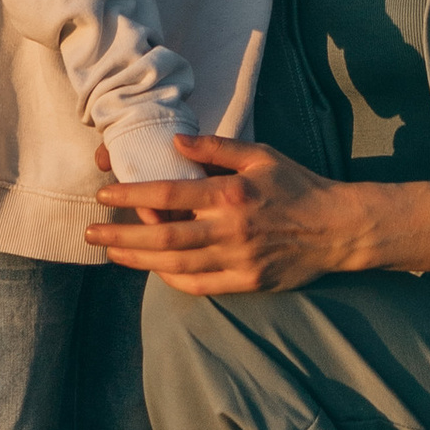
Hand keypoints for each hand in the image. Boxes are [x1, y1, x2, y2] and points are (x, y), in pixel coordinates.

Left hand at [85, 134, 366, 295]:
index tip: (105, 196)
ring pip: (176, 265)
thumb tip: (175, 143)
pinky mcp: (247, 282)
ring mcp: (238, 259)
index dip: (132, 196)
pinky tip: (154, 271)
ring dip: (139, 260)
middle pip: (164, 237)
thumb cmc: (298, 186)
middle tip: (91, 234)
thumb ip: (216, 148)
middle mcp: (230, 229)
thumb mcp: (261, 155)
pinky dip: (172, 281)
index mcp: (231, 194)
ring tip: (112, 252)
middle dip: (122, 235)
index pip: (169, 196)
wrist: (337, 228)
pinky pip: (200, 286)